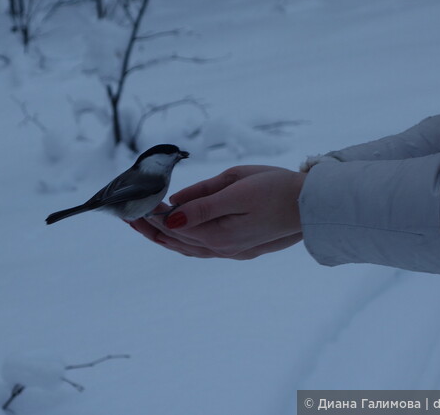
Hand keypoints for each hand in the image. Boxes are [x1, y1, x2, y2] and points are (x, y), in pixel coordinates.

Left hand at [129, 165, 305, 259]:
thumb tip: (171, 209)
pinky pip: (200, 249)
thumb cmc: (277, 189)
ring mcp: (230, 251)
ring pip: (186, 248)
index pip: (173, 225)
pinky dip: (182, 243)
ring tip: (143, 226)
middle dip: (150, 227)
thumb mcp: (237, 187)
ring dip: (163, 237)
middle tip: (127, 215)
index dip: (151, 213)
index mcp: (218, 234)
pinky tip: (175, 237)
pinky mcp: (239, 248)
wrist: (313, 206)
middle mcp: (221, 248)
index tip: (134, 200)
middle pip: (175, 240)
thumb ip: (202, 201)